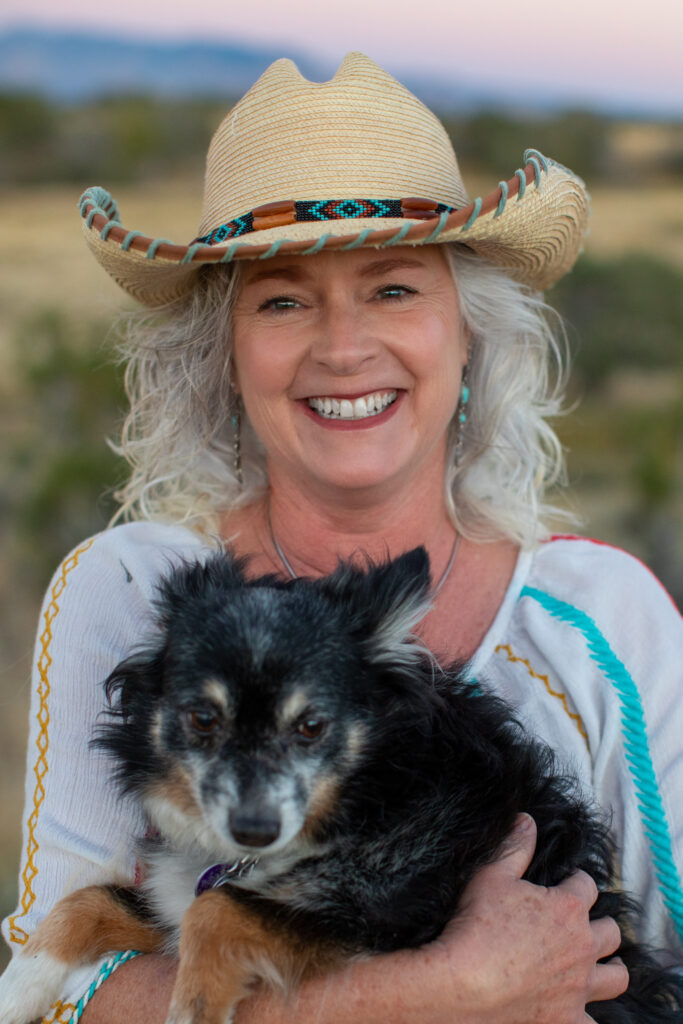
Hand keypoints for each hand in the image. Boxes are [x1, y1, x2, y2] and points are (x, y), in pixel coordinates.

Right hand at [434, 813, 628, 1022]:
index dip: (575, 882)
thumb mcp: (491, 875)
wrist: (462, 983)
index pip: (587, 886)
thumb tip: (526, 820)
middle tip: (578, 926)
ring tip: (595, 964)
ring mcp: (578, 987)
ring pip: (616, 977)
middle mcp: (581, 947)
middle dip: (597, 925)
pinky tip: (575, 1008)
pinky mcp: (567, 1020)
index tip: (564, 884)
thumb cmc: (476, 926)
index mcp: (567, 909)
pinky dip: (587, 1015)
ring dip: (609, 967)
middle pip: (610, 932)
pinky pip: (594, 1022)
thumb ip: (515, 846)